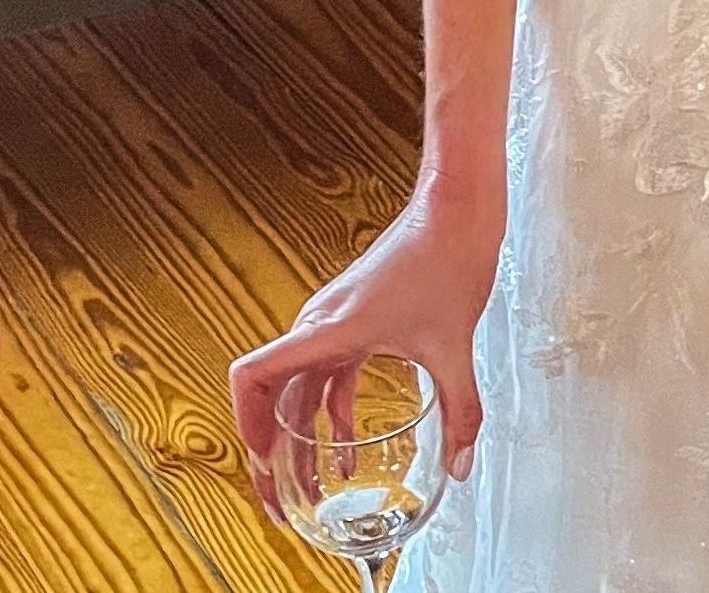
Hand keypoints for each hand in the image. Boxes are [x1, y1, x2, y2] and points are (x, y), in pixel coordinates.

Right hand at [228, 183, 500, 516]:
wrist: (458, 204)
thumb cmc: (448, 255)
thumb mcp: (453, 345)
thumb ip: (461, 409)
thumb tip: (462, 464)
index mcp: (328, 329)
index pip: (253, 376)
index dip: (246, 426)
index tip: (265, 466)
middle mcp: (320, 324)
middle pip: (271, 396)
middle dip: (271, 454)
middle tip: (281, 503)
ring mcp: (336, 320)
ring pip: (299, 388)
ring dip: (299, 438)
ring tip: (308, 488)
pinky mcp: (356, 317)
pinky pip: (326, 374)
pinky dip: (328, 413)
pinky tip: (344, 448)